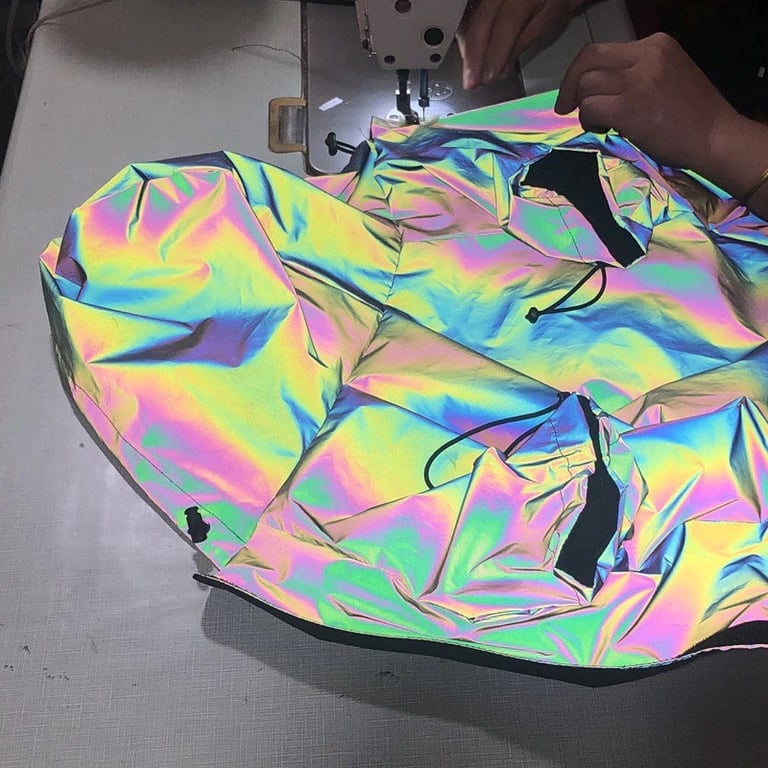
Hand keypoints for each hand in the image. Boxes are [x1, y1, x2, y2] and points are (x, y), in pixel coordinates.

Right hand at [457, 0, 583, 89]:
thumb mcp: (546, 19)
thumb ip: (523, 42)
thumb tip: (502, 68)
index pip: (505, 26)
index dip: (495, 54)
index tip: (489, 77)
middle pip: (481, 22)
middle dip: (474, 57)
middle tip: (471, 82)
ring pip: (470, 20)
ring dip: (468, 50)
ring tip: (469, 74)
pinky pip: (470, 18)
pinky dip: (468, 39)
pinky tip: (469, 57)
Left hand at [554, 33, 740, 171]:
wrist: (715, 137)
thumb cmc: (692, 115)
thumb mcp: (668, 75)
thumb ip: (637, 72)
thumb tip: (599, 85)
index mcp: (656, 44)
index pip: (602, 50)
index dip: (581, 71)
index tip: (575, 92)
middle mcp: (646, 55)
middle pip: (588, 60)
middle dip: (570, 85)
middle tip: (566, 107)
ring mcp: (638, 80)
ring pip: (587, 85)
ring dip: (584, 107)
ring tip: (599, 122)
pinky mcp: (630, 107)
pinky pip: (590, 108)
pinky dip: (588, 120)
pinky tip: (602, 129)